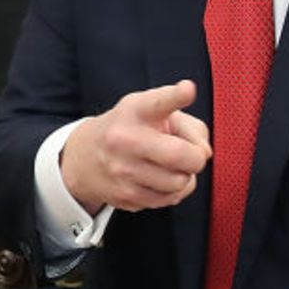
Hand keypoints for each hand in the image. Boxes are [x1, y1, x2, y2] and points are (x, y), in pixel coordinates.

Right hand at [60, 80, 210, 212]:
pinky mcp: (125, 196)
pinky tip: (159, 179)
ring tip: (169, 167)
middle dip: (196, 157)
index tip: (188, 89)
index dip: (176, 96)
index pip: (158, 102)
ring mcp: (123, 170)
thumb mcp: (153, 113)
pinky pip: (169, 199)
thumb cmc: (130, 130)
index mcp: (135, 111)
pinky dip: (172, 191)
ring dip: (183, 176)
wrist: (84, 158)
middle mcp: (125, 139)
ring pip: (180, 182)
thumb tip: (205, 153)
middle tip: (189, 154)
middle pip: (182, 155)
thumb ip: (189, 126)